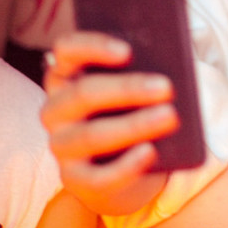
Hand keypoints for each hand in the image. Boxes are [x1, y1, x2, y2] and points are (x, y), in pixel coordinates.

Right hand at [40, 31, 177, 215]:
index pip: (67, 52)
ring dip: (134, 125)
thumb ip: (144, 72)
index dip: (93, 47)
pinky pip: (99, 176)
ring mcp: (62, 146)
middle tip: (167, 87)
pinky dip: (127, 165)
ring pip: (92, 135)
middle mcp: (56, 109)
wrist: (131, 169)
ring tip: (171, 116)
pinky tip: (150, 152)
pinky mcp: (75, 179)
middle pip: (83, 93)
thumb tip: (170, 67)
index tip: (128, 50)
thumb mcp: (136, 91)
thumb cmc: (133, 114)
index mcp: (66, 76)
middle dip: (127, 89)